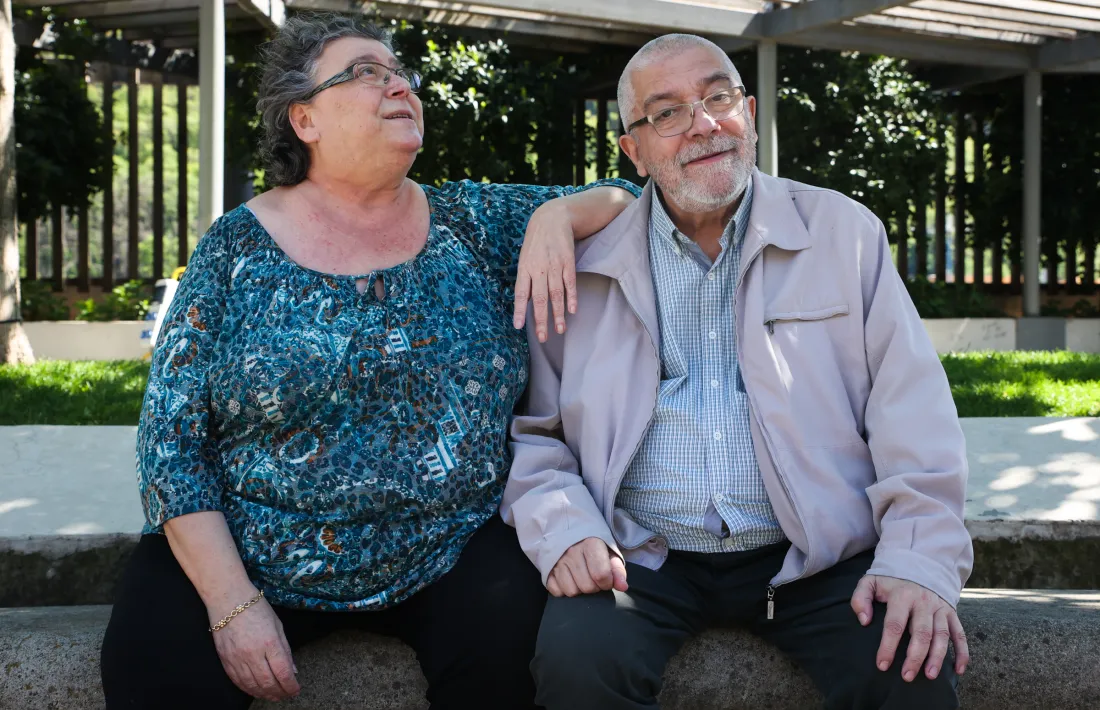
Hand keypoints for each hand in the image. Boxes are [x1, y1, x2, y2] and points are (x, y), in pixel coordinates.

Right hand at [208, 591, 300, 701]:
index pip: (283, 672)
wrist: (228, 599)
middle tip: (286, 695)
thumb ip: (285, 649)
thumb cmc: (256, 608)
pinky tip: (257, 691)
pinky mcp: (225, 660)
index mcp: (270, 642)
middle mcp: (253, 653)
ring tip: (274, 696)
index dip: (291, 686)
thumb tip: (292, 670)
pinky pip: (238, 681)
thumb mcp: (277, 625)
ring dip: (265, 694)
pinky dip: (249, 689)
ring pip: (252, 685)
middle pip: (268, 682)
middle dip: (280, 692)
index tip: (296, 690)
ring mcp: (237, 658)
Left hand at [513, 201, 576, 342]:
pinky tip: (572, 311)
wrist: (552, 218)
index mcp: (525, 268)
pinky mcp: (568, 263)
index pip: (521, 293)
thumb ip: (526, 279)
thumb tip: (525, 302)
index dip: (519, 310)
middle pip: (540, 299)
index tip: (518, 326)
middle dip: (541, 320)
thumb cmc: (536, 242)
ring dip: (558, 314)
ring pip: (556, 294)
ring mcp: (554, 266)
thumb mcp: (525, 258)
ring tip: (559, 330)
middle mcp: (539, 268)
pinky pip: (570, 284)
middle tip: (542, 338)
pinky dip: (571, 298)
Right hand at [547, 537, 628, 596]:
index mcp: (590, 544)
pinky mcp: (547, 570)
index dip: (607, 582)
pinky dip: (564, 589)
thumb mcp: (608, 551)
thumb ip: (617, 569)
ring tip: (581, 578)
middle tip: (593, 578)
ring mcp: (557, 561)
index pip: (601, 575)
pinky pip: (557, 591)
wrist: (565, 530)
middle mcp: (571, 552)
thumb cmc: (592, 544)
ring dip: (579, 589)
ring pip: (572, 591)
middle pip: (587, 586)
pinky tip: (568, 579)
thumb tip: (622, 587)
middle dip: (594, 587)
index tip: (606, 578)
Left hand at [851, 575, 969, 682]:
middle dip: (915, 657)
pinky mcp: (952, 613)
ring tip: (931, 676)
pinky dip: (962, 652)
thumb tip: (864, 621)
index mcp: (902, 595)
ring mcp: (940, 608)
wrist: (919, 562)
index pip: (895, 624)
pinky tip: (959, 670)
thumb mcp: (870, 581)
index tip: (882, 665)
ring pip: (942, 636)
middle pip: (921, 633)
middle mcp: (924, 602)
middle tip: (907, 676)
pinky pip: (960, 634)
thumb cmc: (891, 579)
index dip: (888, 646)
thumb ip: (860, 598)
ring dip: (938, 657)